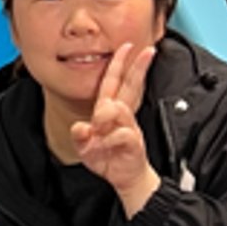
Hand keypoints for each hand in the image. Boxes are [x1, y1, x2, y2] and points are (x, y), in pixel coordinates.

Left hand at [69, 44, 160, 211]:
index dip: (120, 64)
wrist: (123, 178)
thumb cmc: (106, 158)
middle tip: (146, 51)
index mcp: (112, 111)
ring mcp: (129, 128)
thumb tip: (81, 127)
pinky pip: (120, 134)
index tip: (127, 47)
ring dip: (105, 117)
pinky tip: (105, 146)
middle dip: (137, 67)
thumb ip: (80, 135)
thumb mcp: (85, 146)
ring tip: (99, 131)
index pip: (115, 83)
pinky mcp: (133, 143)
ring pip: (118, 109)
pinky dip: (109, 140)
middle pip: (130, 86)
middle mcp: (122, 116)